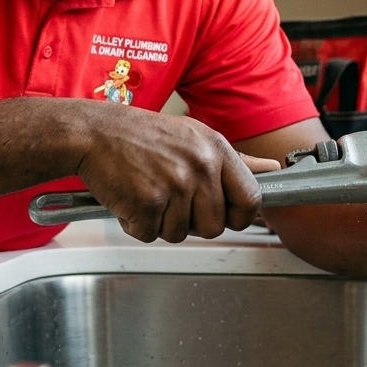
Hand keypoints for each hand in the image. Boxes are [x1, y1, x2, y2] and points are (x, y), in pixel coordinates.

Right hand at [74, 106, 279, 243]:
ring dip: (160, 222)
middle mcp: (199, 166)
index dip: (240, 216)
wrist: (94, 132)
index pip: (251, 198)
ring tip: (147, 191)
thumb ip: (235, 160)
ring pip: (180, 233)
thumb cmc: (141, 136)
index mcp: (216, 149)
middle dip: (191, 221)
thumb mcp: (194, 137)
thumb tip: (272, 170)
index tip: (227, 216)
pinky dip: (136, 223)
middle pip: (214, 225)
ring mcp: (174, 185)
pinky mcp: (147, 203)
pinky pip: (150, 234)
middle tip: (170, 198)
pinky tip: (130, 198)